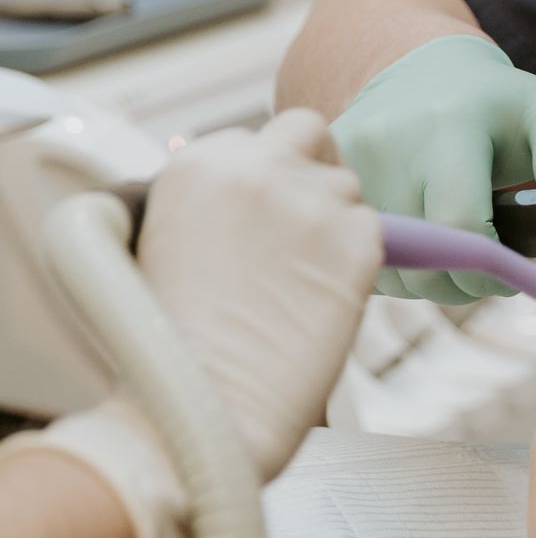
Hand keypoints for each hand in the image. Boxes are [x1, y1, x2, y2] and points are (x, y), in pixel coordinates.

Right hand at [18, 111, 383, 537]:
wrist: (204, 405)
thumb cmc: (170, 347)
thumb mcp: (158, 246)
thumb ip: (206, 206)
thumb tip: (244, 202)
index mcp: (194, 163)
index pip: (252, 137)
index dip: (265, 174)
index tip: (265, 210)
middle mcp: (254, 166)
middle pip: (307, 132)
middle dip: (310, 165)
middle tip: (306, 220)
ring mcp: (310, 200)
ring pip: (346, 186)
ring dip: (333, 221)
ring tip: (303, 281)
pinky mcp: (358, 239)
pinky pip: (374, 229)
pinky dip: (359, 258)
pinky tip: (325, 298)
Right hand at [332, 34, 535, 300]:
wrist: (423, 73)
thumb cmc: (498, 107)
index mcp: (449, 124)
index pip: (459, 226)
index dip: (488, 268)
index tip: (505, 272)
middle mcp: (387, 140)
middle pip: (419, 260)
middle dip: (458, 283)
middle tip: (481, 269)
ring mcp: (345, 159)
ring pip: (384, 265)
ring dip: (421, 277)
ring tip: (447, 245)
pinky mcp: (315, 176)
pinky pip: (350, 250)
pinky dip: (387, 261)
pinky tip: (413, 236)